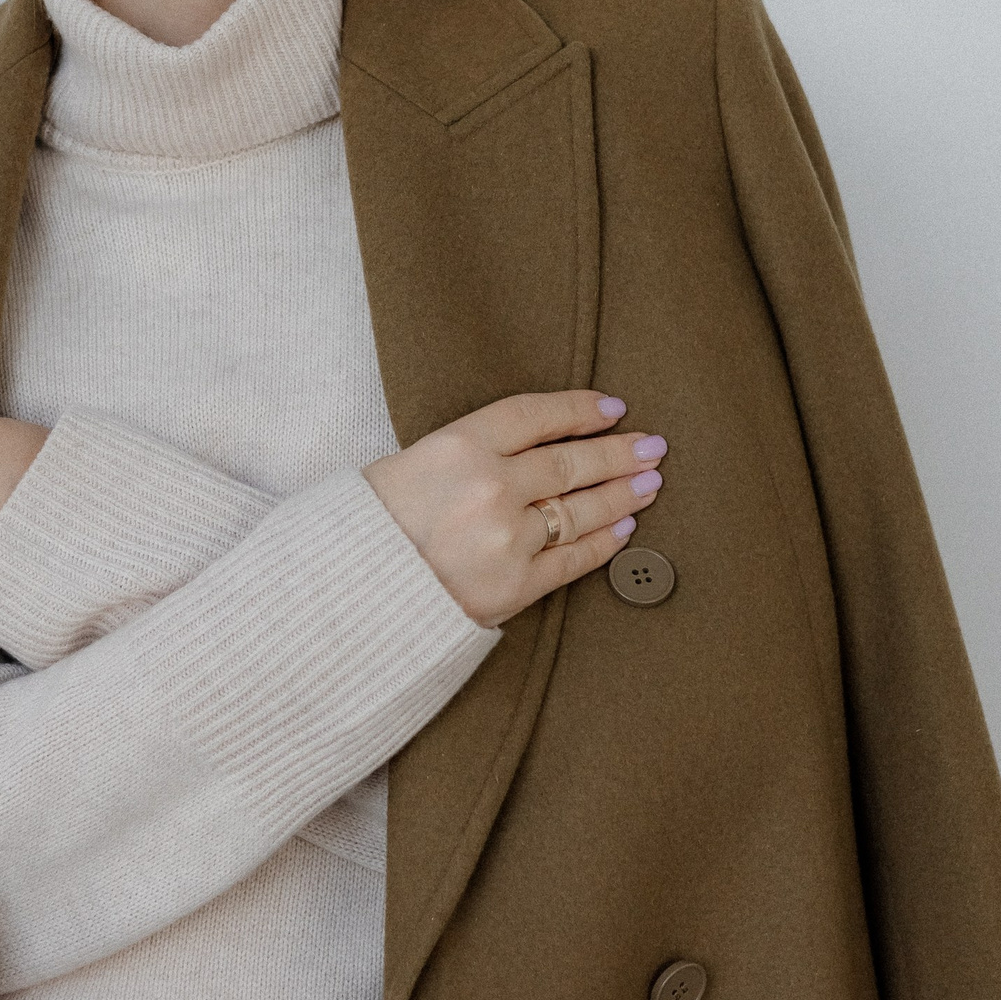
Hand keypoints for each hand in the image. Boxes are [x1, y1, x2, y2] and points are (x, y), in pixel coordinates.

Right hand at [364, 391, 664, 626]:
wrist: (347, 592)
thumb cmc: (372, 524)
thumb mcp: (411, 463)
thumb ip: (471, 452)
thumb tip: (537, 447)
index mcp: (457, 446)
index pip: (536, 416)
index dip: (579, 409)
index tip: (612, 407)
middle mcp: (489, 487)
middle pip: (570, 462)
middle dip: (619, 452)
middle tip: (653, 445)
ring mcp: (506, 537)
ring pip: (581, 510)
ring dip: (621, 495)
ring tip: (649, 482)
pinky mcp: (514, 585)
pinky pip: (572, 560)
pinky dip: (603, 543)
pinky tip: (624, 528)